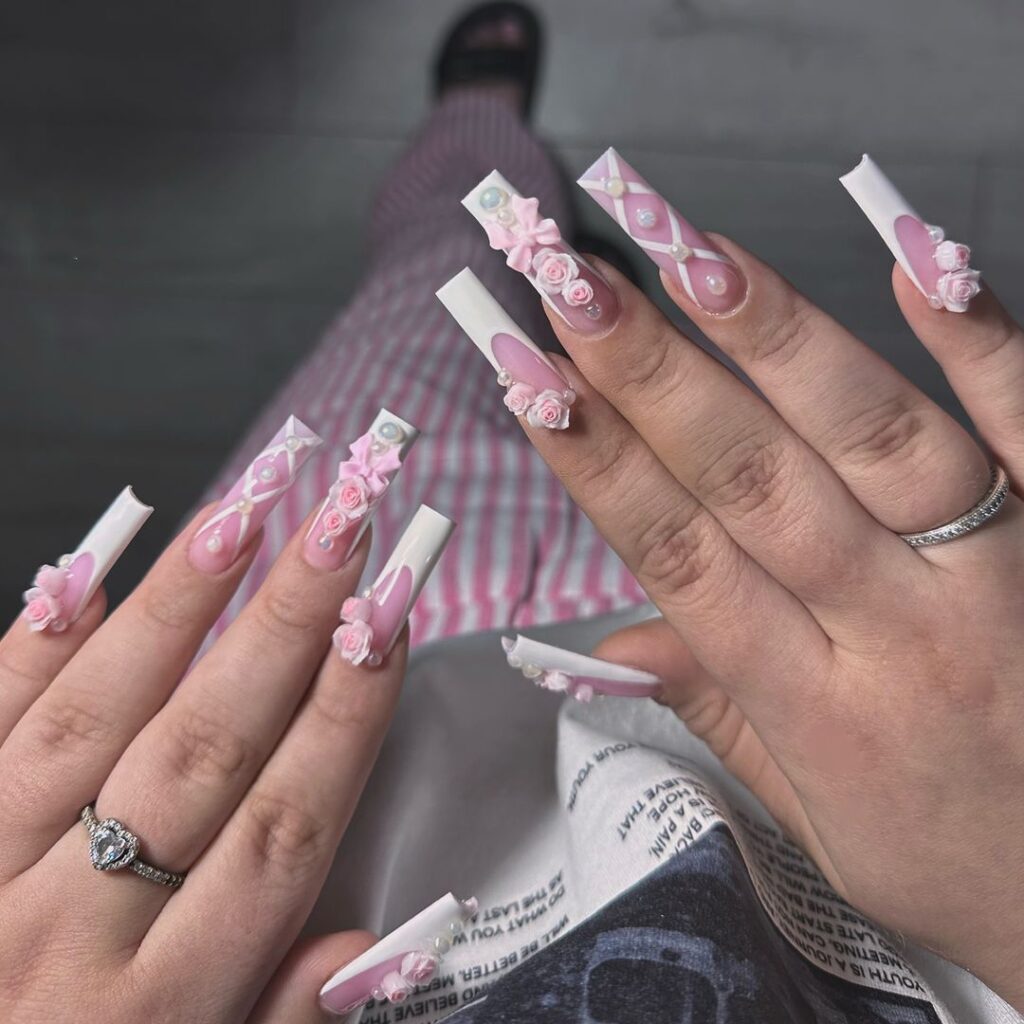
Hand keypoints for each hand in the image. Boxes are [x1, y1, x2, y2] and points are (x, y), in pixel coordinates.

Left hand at [0, 504, 403, 1021]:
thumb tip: (360, 948)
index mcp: (159, 1011)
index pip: (283, 830)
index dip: (347, 716)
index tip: (390, 620)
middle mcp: (70, 935)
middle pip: (206, 752)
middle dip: (287, 626)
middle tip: (343, 525)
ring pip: (97, 720)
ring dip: (179, 605)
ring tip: (244, 511)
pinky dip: (35, 648)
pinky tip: (89, 573)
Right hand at [518, 241, 1023, 1005]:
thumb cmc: (953, 857)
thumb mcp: (812, 821)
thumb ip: (714, 712)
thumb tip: (605, 647)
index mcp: (811, 707)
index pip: (679, 556)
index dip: (596, 463)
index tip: (529, 379)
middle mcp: (895, 632)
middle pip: (751, 482)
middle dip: (651, 375)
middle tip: (576, 286)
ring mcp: (992, 578)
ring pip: (871, 440)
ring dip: (775, 343)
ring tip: (692, 258)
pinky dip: (975, 346)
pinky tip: (914, 263)